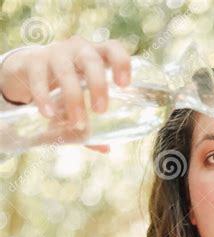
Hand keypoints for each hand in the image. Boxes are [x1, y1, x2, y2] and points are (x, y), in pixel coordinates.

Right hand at [0, 36, 131, 151]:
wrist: (28, 71)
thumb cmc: (65, 86)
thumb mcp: (81, 100)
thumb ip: (93, 123)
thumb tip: (106, 148)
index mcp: (95, 56)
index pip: (112, 49)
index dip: (121, 62)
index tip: (124, 84)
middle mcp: (77, 50)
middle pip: (91, 60)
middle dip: (98, 85)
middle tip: (101, 110)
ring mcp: (55, 53)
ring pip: (66, 71)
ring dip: (73, 97)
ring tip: (77, 122)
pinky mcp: (33, 61)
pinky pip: (39, 78)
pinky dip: (44, 97)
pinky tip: (49, 115)